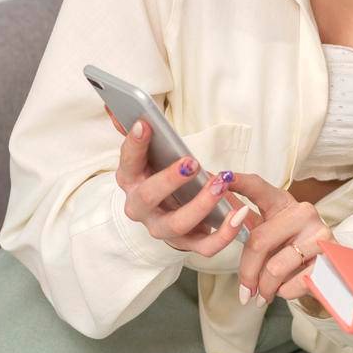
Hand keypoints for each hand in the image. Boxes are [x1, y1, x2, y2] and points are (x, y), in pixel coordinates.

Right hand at [113, 118, 253, 255]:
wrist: (163, 213)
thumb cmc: (157, 174)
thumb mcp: (145, 154)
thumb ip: (133, 131)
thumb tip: (112, 106)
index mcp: (129, 180)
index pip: (127, 162)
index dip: (134, 144)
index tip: (145, 124)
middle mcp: (141, 208)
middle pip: (148, 197)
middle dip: (169, 180)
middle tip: (191, 162)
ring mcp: (163, 229)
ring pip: (177, 224)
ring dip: (200, 205)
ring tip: (220, 183)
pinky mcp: (187, 244)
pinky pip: (205, 246)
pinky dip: (224, 233)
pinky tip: (239, 212)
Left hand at [225, 172, 331, 305]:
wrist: (331, 273)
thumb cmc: (290, 252)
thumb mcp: (270, 236)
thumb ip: (247, 227)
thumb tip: (214, 216)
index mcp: (282, 203)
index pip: (258, 187)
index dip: (240, 182)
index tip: (222, 177)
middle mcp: (302, 212)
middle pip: (258, 241)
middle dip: (247, 273)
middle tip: (244, 291)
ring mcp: (318, 233)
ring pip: (275, 268)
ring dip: (266, 288)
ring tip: (265, 294)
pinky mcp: (329, 257)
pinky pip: (294, 282)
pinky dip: (285, 292)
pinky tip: (288, 289)